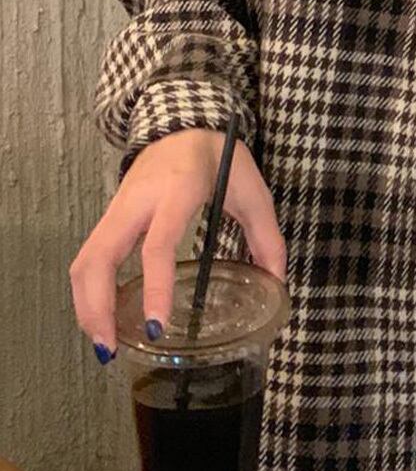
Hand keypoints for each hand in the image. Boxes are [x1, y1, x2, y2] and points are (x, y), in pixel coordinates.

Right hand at [69, 128, 285, 362]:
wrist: (185, 120)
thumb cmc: (220, 155)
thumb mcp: (253, 190)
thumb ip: (266, 237)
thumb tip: (276, 284)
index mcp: (177, 191)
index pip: (157, 245)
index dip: (154, 287)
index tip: (154, 326)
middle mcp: (137, 201)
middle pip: (99, 257)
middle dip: (98, 307)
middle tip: (110, 350)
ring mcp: (117, 207)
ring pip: (84, 259)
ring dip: (86, 305)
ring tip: (104, 344)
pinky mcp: (109, 214)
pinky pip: (88, 255)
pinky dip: (88, 290)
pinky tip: (102, 318)